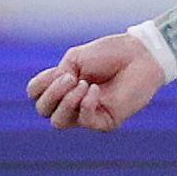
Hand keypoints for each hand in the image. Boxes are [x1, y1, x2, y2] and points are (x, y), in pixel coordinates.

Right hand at [26, 33, 166, 132]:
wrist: (140, 55)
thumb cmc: (110, 54)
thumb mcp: (75, 59)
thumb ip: (58, 77)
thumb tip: (54, 96)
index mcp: (64, 85)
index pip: (36, 95)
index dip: (39, 86)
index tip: (58, 70)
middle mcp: (73, 102)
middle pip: (43, 110)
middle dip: (52, 94)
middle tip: (70, 78)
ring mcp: (88, 113)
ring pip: (58, 121)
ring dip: (66, 101)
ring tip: (83, 83)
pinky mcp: (105, 122)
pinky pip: (85, 121)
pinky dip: (86, 104)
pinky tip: (95, 90)